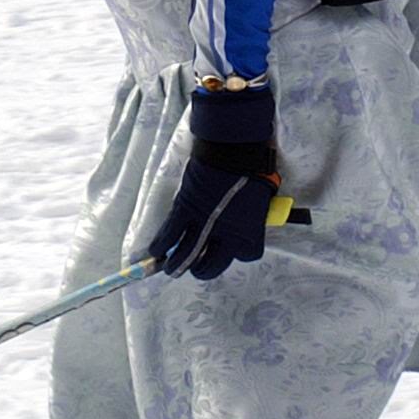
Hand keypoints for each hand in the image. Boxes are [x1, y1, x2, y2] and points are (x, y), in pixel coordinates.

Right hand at [143, 86, 279, 279]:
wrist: (235, 148)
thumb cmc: (253, 169)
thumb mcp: (262, 199)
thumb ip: (251, 216)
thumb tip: (244, 219)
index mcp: (250, 232)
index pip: (247, 256)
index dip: (238, 253)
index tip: (231, 248)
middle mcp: (227, 234)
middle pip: (214, 264)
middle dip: (204, 270)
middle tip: (197, 269)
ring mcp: (204, 223)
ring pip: (188, 254)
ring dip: (177, 264)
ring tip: (170, 268)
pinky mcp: (185, 209)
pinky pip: (170, 233)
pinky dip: (161, 243)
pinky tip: (156, 251)